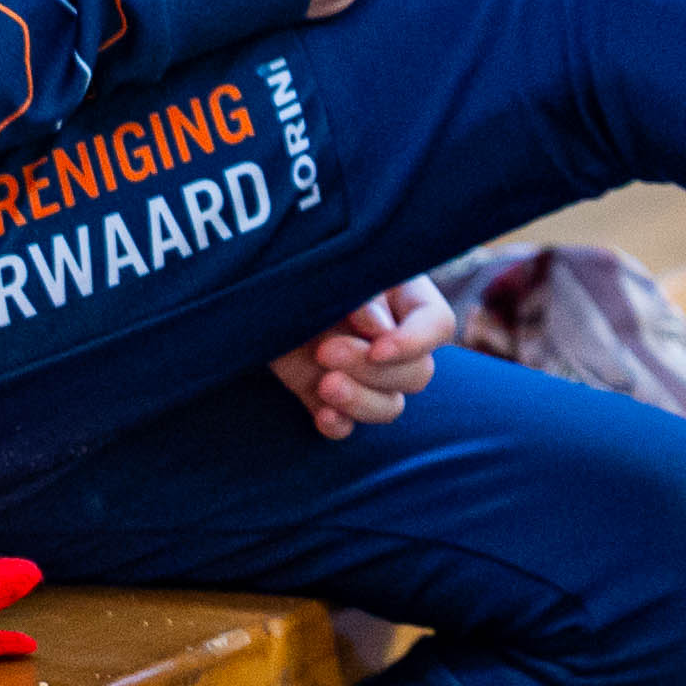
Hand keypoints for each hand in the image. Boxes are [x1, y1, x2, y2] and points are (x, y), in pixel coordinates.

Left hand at [271, 274, 451, 440]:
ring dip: (361, 401)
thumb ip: (360, 291)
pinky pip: (348, 426)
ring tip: (324, 384)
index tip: (377, 348)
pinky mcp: (326, 396)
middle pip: (417, 374)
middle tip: (327, 351)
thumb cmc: (295, 258)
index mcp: (402, 297)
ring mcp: (360, 374)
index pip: (438, 325)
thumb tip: (378, 327)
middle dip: (372, 369)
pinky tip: (321, 415)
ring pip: (390, 407)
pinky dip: (338, 425)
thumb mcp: (329, 264)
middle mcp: (389, 339)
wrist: (247, 281)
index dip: (415, 343)